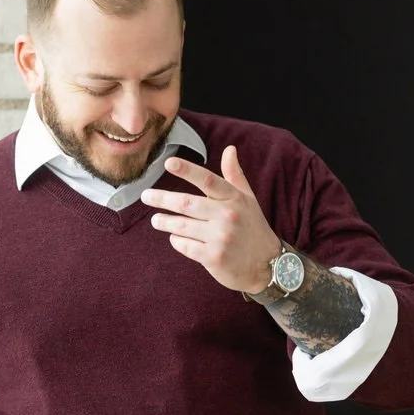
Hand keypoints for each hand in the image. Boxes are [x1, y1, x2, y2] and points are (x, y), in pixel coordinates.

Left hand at [140, 147, 279, 292]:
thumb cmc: (253, 228)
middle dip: (162, 199)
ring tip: (156, 220)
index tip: (169, 163)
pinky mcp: (213, 257)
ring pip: (181, 225)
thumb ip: (234, 175)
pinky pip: (185, 245)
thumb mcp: (248, 200)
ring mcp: (220, 238)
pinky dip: (176, 241)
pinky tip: (175, 238)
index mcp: (235, 199)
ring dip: (165, 222)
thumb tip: (229, 149)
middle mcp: (228, 216)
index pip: (209, 180)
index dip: (188, 170)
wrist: (267, 265)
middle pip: (187, 203)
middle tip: (146, 196)